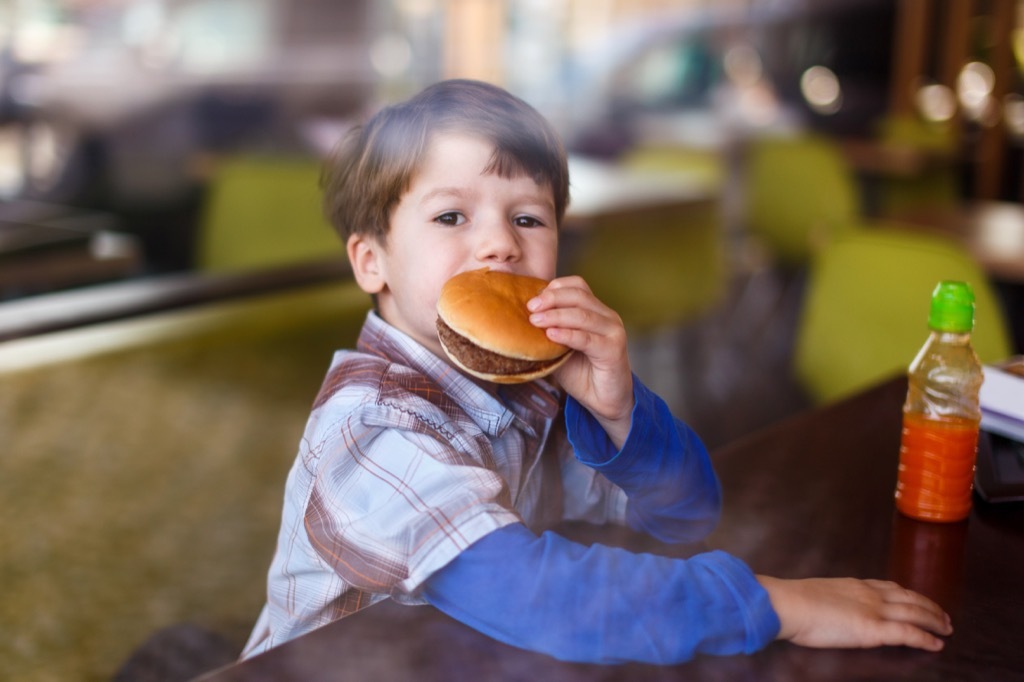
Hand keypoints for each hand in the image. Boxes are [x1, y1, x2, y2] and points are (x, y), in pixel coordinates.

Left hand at [527, 275, 633, 446]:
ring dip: (556, 316)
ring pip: (583, 315)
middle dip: (551, 299)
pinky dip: (568, 334)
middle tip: (530, 308)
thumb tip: (520, 320)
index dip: (554, 288)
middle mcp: (607, 316)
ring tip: (535, 321)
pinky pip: (587, 338)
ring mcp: (613, 331)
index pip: (577, 285)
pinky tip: (551, 335)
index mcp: (595, 311)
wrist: (603, 401)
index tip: (532, 299)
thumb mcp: (558, 347)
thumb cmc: (581, 373)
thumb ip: (547, 331)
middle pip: (579, 295)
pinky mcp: (614, 349)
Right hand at [757, 575, 952, 651]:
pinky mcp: (874, 629)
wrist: (790, 604)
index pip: (891, 587)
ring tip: (947, 628)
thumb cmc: (796, 602)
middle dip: (929, 606)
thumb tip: (835, 607)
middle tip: (944, 616)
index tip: (919, 599)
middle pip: (909, 598)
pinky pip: (908, 633)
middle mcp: (870, 594)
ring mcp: (874, 610)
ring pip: (915, 612)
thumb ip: (835, 599)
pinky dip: (926, 638)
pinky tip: (936, 644)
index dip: (909, 594)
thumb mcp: (820, 593)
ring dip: (934, 620)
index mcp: (856, 585)